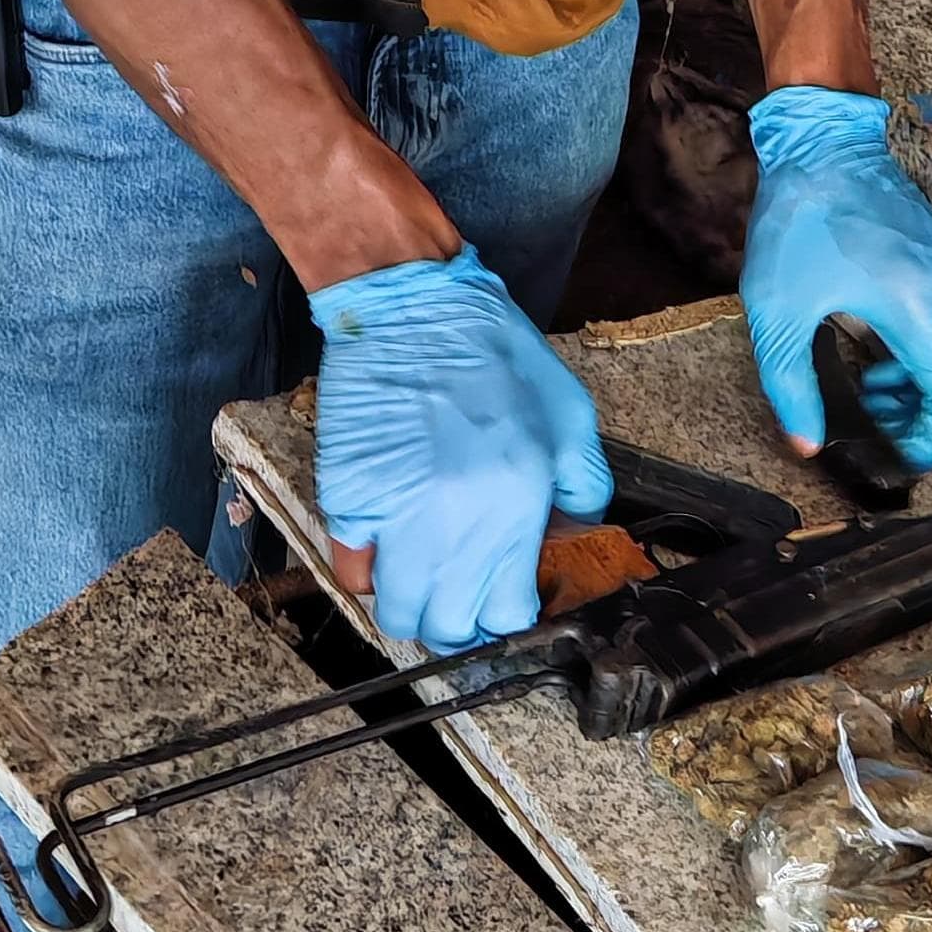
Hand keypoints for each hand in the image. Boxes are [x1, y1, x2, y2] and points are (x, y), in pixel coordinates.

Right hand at [310, 243, 610, 649]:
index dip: (511, 616)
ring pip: (398, 612)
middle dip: (463, 625)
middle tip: (468, 600)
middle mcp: (454, 521)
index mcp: (514, 502)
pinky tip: (389, 549)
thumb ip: (583, 485)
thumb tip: (573, 533)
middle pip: (450, 625)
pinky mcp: (348, 498)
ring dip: (415, 607)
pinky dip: (370, 572)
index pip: (508, 611)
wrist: (412, 306)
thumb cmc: (492, 352)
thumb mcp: (569, 414)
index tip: (511, 603)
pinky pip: (352, 570)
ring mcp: (394, 514)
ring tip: (429, 581)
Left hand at [741, 88, 931, 471]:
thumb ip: (790, 384)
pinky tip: (880, 356)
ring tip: (872, 394)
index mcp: (919, 308)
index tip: (892, 455)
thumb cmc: (800, 217)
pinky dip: (931, 357)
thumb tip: (806, 443)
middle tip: (882, 429)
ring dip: (930, 390)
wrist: (824, 140)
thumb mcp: (776, 309)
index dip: (931, 442)